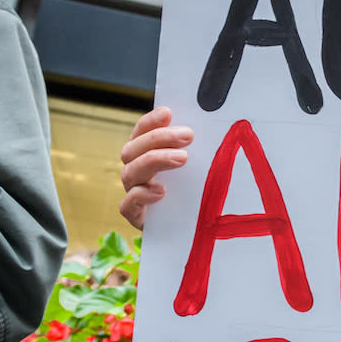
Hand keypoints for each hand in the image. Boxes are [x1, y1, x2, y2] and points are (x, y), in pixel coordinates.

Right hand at [119, 106, 192, 229]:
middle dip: (159, 138)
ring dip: (155, 160)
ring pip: (130, 172)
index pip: (141, 132)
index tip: (168, 112)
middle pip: (133, 149)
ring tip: (182, 158)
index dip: (151, 121)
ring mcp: (133, 192)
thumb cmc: (192, 191)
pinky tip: (161, 191)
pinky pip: (128, 204)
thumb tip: (212, 125)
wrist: (186, 228)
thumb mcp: (195, 167)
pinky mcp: (136, 216)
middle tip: (188, 135)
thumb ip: (196, 148)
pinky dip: (142, 195)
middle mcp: (136, 171)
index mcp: (146, 154)